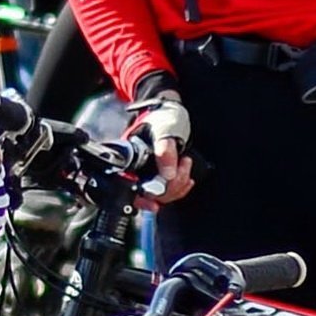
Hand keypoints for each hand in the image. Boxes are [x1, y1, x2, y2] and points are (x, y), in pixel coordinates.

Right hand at [127, 83, 194, 202]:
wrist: (171, 110)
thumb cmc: (163, 116)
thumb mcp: (164, 130)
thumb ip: (165, 151)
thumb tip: (167, 175)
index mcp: (129, 158)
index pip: (128, 187)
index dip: (141, 199)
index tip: (155, 205)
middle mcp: (136, 168)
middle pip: (147, 195)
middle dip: (168, 188)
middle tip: (182, 169)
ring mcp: (148, 172)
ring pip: (160, 195)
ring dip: (177, 186)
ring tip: (185, 166)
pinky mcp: (160, 175)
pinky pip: (168, 191)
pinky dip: (180, 188)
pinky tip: (187, 179)